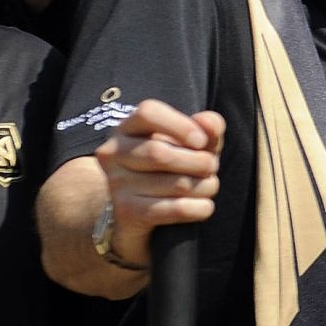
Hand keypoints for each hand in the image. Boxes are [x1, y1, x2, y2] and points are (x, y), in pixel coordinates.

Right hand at [91, 99, 224, 266]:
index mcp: (128, 127)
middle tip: (211, 167)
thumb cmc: (171, 166)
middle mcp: (114, 152)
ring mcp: (117, 184)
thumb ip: (206, 127)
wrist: (138, 210)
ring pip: (175, 183)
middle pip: (161, 153)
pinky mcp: (127, 212)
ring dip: (205, 186)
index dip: (181, 125)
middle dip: (199, 161)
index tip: (202, 141)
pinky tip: (205, 206)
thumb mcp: (190, 142)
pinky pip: (174, 209)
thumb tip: (210, 123)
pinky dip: (198, 208)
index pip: (148, 113)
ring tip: (209, 186)